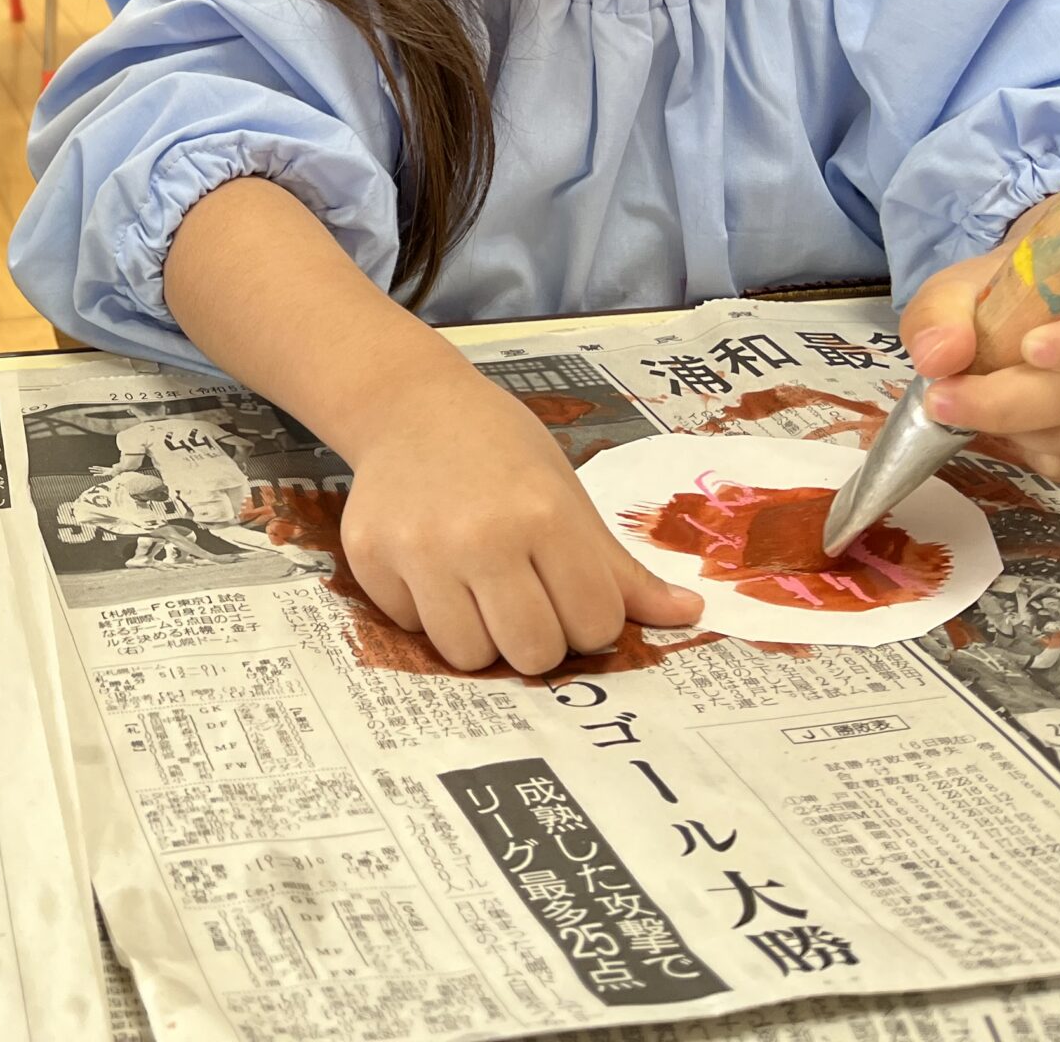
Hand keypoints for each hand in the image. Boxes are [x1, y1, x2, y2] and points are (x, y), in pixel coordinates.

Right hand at [338, 377, 700, 673]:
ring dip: (479, 636)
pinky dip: (425, 612)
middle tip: (523, 600)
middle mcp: (480, 535)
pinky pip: (411, 628)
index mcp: (544, 515)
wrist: (408, 405)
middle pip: (532, 653)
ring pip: (467, 654)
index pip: (593, 625)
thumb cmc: (501, 449)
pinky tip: (428, 568)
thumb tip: (691, 617)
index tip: (569, 591)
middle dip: (536, 638)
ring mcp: (417, 549)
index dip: (587, 619)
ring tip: (475, 591)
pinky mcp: (368, 557)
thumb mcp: (567, 495)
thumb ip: (619, 567)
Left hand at [903, 234, 1059, 486]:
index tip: (1031, 347)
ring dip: (1009, 426)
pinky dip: (1025, 446)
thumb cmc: (1001, 301)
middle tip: (941, 400)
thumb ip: (943, 312)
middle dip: (1010, 403)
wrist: (1027, 326)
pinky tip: (1008, 418)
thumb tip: (937, 358)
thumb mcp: (962, 289)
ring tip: (969, 396)